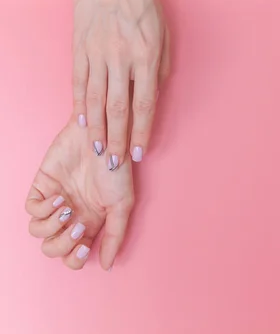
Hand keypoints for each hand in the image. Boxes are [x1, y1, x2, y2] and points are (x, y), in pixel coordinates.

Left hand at [25, 118, 133, 269]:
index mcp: (91, 224)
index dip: (75, 259)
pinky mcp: (41, 187)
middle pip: (53, 248)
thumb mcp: (122, 205)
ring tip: (68, 210)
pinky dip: (44, 209)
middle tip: (78, 227)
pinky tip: (60, 198)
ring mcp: (55, 203)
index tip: (85, 248)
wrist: (103, 140)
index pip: (73, 256)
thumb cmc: (116, 170)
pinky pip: (31, 210)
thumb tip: (108, 265)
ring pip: (38, 232)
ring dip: (52, 226)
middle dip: (63, 244)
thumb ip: (115, 237)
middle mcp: (71, 217)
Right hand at [71, 0, 169, 167]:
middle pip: (117, 109)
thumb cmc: (143, 5)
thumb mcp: (164, 35)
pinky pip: (78, 83)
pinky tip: (82, 123)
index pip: (144, 105)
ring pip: (94, 100)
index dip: (142, 132)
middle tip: (115, 163)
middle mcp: (121, 59)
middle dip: (117, 140)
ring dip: (96, 130)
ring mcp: (96, 54)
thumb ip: (160, 69)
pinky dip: (80, 105)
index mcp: (146, 57)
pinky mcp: (79, 49)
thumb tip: (153, 96)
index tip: (140, 154)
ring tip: (98, 151)